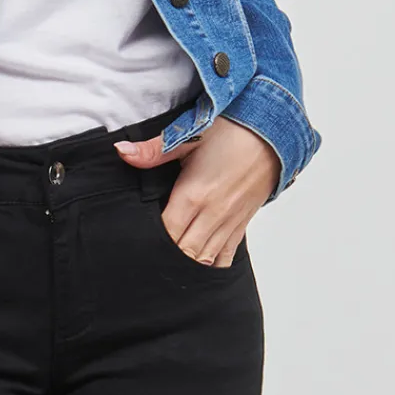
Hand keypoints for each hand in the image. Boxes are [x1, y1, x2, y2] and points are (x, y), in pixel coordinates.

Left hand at [114, 116, 280, 265]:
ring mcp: (229, 222)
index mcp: (194, 194)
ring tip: (169, 263)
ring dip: (187, 263)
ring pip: (205, 260)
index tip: (138, 240)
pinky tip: (198, 263)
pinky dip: (211, 264)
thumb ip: (153, 150)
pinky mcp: (242, 224)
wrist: (273, 133)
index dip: (151, 241)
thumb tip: (121, 152)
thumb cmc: (232, 131)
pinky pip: (225, 256)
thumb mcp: (189, 134)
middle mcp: (213, 214)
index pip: (168, 233)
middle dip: (167, 257)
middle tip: (149, 255)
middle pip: (185, 253)